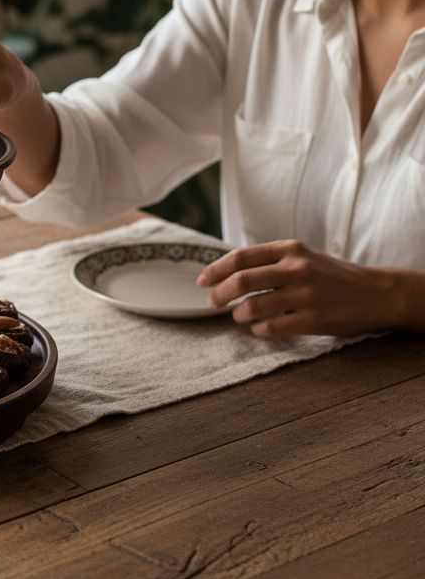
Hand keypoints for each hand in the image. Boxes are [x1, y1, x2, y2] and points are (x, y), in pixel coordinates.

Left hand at [197, 239, 388, 336]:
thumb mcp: (302, 256)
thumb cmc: (332, 276)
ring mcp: (306, 294)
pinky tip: (259, 329)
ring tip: (240, 316)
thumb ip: (270, 260)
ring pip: (253, 306)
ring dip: (238, 315)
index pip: (240, 257)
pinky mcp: (314, 319)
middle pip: (241, 281)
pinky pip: (272, 327)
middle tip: (213, 303)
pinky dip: (259, 330)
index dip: (215, 270)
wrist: (378, 293)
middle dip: (219, 294)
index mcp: (290, 249)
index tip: (201, 281)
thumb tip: (226, 272)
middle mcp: (296, 268)